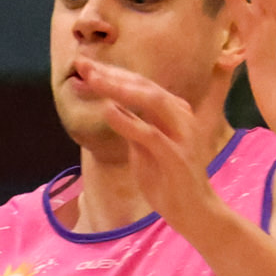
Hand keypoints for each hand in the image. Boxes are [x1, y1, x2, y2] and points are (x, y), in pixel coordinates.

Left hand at [67, 60, 231, 222]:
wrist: (192, 210)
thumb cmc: (167, 177)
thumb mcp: (144, 147)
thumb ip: (131, 124)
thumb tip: (108, 105)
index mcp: (173, 110)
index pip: (139, 84)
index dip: (111, 73)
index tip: (83, 66)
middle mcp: (180, 115)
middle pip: (144, 86)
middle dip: (111, 74)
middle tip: (83, 65)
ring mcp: (181, 134)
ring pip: (151, 101)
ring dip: (119, 88)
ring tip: (93, 79)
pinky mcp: (177, 156)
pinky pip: (150, 134)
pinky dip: (128, 122)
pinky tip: (108, 110)